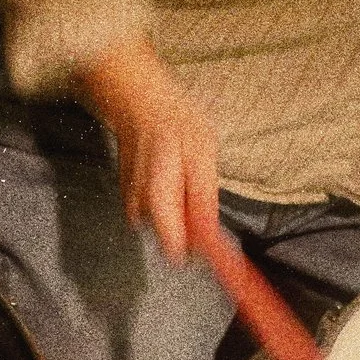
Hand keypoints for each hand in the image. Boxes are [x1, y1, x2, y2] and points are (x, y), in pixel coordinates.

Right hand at [78, 35, 220, 262]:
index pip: (178, 251)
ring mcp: (133, 205)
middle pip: (175, 241)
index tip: (226, 257)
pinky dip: (174, 203)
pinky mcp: (132, 199)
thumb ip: (202, 200)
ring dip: (185, 213)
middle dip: (196, 230)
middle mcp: (140, 211)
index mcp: (158, 202)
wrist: (140, 102)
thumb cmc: (176, 124)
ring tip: (190, 178)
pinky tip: (177, 178)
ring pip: (169, 226)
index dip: (205, 255)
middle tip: (206, 197)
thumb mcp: (202, 157)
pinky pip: (160, 214)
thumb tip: (209, 236)